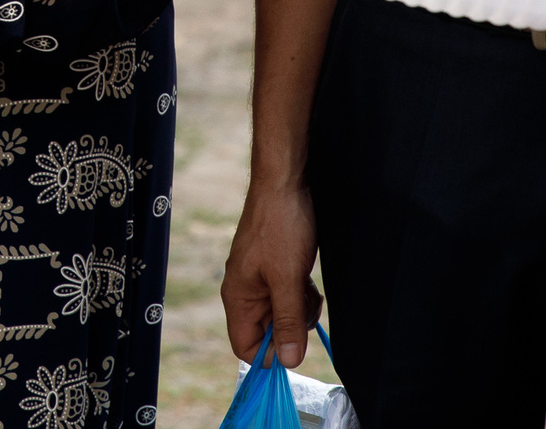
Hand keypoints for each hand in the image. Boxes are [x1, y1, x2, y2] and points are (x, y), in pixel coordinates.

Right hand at [220, 176, 323, 367]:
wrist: (284, 184)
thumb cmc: (280, 226)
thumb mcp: (288, 280)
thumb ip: (288, 322)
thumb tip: (290, 362)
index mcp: (237, 298)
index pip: (246, 348)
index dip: (271, 354)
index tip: (296, 341)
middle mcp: (244, 293)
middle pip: (267, 333)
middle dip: (291, 326)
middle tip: (305, 304)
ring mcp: (258, 281)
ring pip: (280, 316)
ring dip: (299, 309)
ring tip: (307, 287)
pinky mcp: (272, 270)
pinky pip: (287, 297)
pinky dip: (300, 294)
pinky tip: (307, 278)